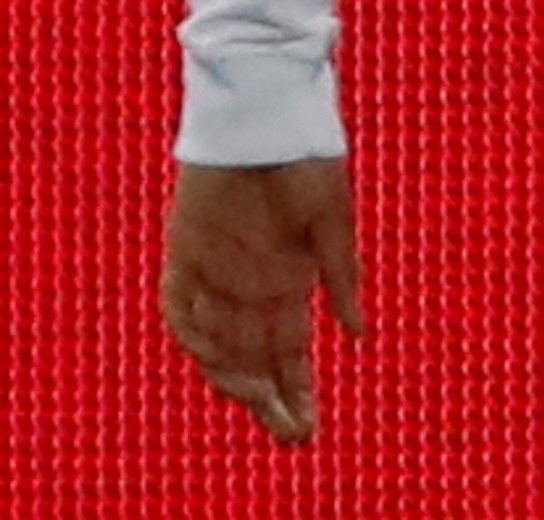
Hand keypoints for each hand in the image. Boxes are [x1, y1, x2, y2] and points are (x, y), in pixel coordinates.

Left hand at [163, 156, 360, 443]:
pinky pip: (180, 311)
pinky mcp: (183, 253)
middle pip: (253, 363)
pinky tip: (219, 358)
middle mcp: (250, 289)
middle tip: (292, 436)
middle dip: (270, 403)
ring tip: (258, 402)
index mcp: (288, 283)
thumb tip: (358, 333)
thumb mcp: (334, 221)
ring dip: (236, 379)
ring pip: (217, 348)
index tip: (309, 428)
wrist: (267, 113)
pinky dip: (199, 337)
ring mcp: (215, 275)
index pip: (289, 355)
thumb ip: (341, 276)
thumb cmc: (309, 158)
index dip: (297, 392)